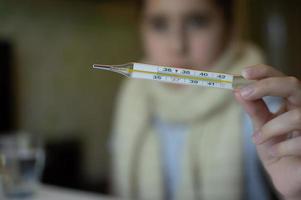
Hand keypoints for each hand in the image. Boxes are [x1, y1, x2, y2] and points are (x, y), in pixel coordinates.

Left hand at [234, 64, 300, 199]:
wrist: (286, 177)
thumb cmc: (275, 148)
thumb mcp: (261, 127)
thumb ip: (253, 109)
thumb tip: (237, 90)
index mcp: (292, 101)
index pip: (281, 78)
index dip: (264, 72)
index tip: (243, 73)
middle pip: (294, 85)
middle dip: (267, 86)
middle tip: (244, 93)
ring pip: (296, 116)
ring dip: (270, 128)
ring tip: (257, 139)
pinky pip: (300, 143)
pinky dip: (280, 148)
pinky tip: (275, 153)